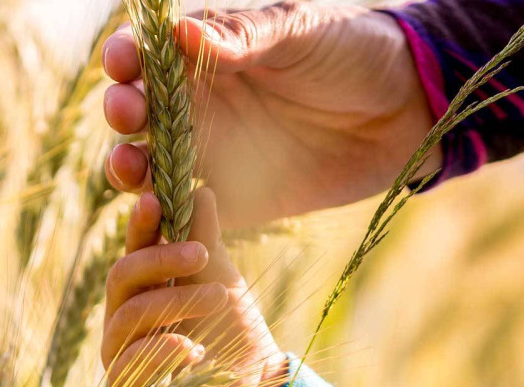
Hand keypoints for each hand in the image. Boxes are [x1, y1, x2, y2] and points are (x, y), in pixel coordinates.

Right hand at [102, 188, 287, 386]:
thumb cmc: (233, 329)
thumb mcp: (222, 276)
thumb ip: (205, 238)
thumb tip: (201, 190)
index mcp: (142, 283)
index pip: (133, 246)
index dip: (140, 224)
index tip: (157, 200)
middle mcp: (122, 312)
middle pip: (122, 275)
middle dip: (162, 260)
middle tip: (203, 253)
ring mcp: (119, 349)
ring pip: (130, 314)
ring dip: (176, 301)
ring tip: (219, 299)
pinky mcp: (124, 385)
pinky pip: (130, 362)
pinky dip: (164, 351)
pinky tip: (195, 350)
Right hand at [103, 3, 438, 228]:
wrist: (403, 111)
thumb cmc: (350, 53)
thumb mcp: (298, 34)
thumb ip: (243, 38)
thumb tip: (181, 32)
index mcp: (203, 56)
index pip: (146, 56)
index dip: (125, 59)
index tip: (124, 65)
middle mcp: (195, 105)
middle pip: (134, 111)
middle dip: (121, 111)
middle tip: (128, 114)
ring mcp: (209, 153)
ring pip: (145, 165)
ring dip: (127, 166)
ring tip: (130, 168)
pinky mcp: (229, 200)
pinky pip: (182, 212)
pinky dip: (164, 216)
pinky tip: (162, 211)